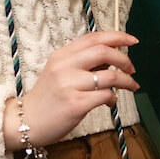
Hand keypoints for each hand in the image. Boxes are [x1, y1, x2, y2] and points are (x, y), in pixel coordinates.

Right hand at [4, 31, 138, 149]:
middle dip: (124, 59)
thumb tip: (113, 57)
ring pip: (110, 76)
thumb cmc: (48, 97)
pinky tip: (110, 102)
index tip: (132, 41)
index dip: (117, 37)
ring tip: (130, 85)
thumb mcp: (59, 71)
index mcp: (62, 54)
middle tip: (132, 68)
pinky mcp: (76, 104)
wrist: (27, 121)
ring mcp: (70, 85)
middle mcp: (65, 66)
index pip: (94, 38)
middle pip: (103, 52)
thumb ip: (82, 62)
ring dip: (126, 80)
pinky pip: (105, 95)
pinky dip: (113, 98)